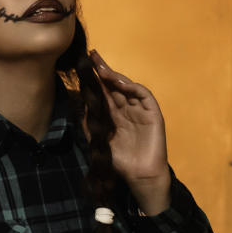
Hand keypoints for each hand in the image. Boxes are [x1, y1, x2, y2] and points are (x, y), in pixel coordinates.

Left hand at [92, 49, 170, 214]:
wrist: (139, 175)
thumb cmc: (120, 161)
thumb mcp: (99, 141)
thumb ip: (90, 124)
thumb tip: (79, 104)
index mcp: (115, 115)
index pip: (104, 93)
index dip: (95, 80)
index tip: (84, 66)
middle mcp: (127, 109)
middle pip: (114, 86)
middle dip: (104, 71)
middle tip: (92, 56)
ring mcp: (140, 110)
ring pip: (128, 88)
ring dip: (115, 77)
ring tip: (103, 69)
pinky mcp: (152, 113)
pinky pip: (143, 95)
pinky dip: (132, 87)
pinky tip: (120, 83)